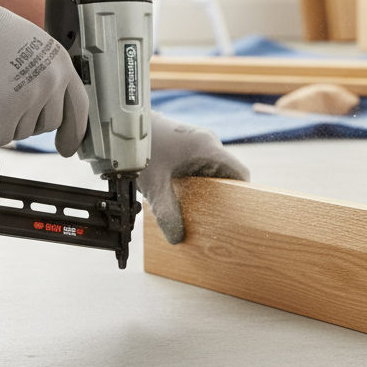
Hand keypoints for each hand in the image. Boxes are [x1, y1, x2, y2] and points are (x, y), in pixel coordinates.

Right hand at [0, 0, 88, 153]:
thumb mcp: (35, 47)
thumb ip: (46, 73)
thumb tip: (47, 100)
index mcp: (62, 66)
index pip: (79, 107)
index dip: (74, 132)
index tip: (68, 147)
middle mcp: (51, 83)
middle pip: (48, 124)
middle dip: (28, 121)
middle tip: (7, 107)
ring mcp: (29, 98)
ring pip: (22, 132)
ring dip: (4, 123)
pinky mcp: (4, 112)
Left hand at [138, 112, 249, 243]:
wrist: (126, 128)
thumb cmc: (141, 150)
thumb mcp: (154, 187)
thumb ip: (167, 214)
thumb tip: (178, 237)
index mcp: (209, 149)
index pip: (240, 172)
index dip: (241, 193)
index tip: (233, 211)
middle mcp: (208, 142)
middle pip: (226, 172)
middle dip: (219, 193)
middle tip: (209, 213)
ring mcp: (198, 140)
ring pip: (212, 167)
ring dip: (204, 185)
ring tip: (191, 202)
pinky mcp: (188, 142)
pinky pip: (201, 162)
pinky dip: (195, 176)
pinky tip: (180, 188)